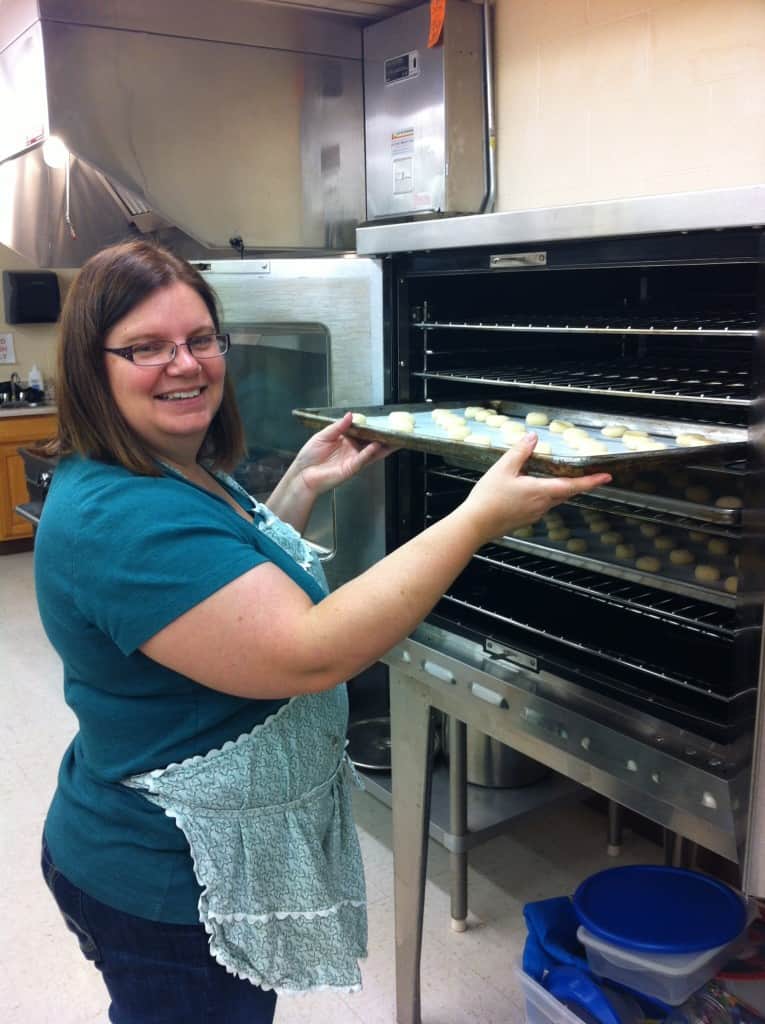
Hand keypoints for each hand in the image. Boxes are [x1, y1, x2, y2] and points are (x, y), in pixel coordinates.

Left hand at [293, 412, 394, 495]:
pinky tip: (376, 445)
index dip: (372, 427)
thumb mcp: (323, 435)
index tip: (382, 421)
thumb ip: (338, 426)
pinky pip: (363, 459)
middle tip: (396, 430)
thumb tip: (350, 415)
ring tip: (394, 438)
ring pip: (372, 452)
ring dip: (383, 445)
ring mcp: (353, 460)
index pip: (362, 433)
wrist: (302, 474)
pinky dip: (370, 452)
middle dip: (384, 437)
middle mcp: (352, 450)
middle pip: (371, 442)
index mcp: (346, 441)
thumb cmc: (310, 457)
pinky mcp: (351, 468)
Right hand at [458, 433, 611, 545]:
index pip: (573, 486)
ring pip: (552, 499)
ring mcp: (534, 514)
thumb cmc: (488, 499)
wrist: (475, 525)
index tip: (606, 477)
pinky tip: (526, 490)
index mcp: (540, 491)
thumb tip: (532, 438)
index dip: (591, 481)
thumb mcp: (503, 469)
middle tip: (583, 474)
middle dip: (574, 483)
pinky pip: (539, 505)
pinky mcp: (525, 519)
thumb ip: (520, 452)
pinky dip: (540, 495)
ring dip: (554, 489)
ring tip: (547, 476)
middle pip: (564, 493)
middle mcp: (542, 505)